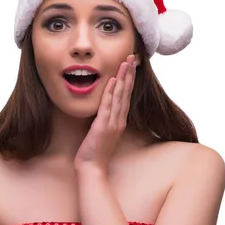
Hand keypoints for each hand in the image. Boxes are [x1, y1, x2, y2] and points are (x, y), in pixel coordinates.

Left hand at [74, 55, 136, 171]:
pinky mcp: (103, 126)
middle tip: (132, 57)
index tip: (131, 65)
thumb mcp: (101, 131)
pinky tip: (112, 81)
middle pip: (126, 93)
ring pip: (119, 97)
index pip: (125, 96)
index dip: (128, 80)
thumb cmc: (94, 151)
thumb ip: (104, 119)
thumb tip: (103, 106)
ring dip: (123, 78)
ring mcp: (112, 123)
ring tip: (126, 63)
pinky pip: (107, 106)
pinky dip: (110, 92)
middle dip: (129, 74)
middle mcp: (119, 120)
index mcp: (119, 120)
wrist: (92, 168)